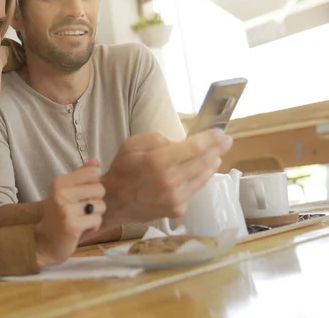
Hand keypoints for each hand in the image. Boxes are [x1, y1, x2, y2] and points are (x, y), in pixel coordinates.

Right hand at [34, 159, 105, 267]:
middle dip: (96, 202)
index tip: (82, 196)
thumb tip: (95, 161)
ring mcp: (66, 209)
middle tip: (82, 211)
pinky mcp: (73, 225)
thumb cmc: (58, 217)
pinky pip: (97, 220)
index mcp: (59, 182)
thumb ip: (81, 176)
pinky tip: (82, 229)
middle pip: (100, 189)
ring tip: (81, 220)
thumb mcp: (65, 193)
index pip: (92, 172)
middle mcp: (61, 192)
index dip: (94, 185)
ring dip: (95, 216)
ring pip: (101, 205)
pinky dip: (93, 227)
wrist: (44, 243)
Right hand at [101, 128, 232, 226]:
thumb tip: (178, 143)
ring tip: (217, 155)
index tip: (220, 132)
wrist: (113, 202)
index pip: (194, 147)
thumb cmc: (121, 170)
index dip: (210, 138)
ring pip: (203, 177)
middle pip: (203, 161)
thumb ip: (156, 139)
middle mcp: (170, 180)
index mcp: (157, 161)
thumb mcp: (131, 144)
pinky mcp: (178, 209)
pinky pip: (194, 190)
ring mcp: (176, 197)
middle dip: (218, 149)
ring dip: (212, 164)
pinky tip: (200, 172)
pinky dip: (199, 179)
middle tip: (227, 141)